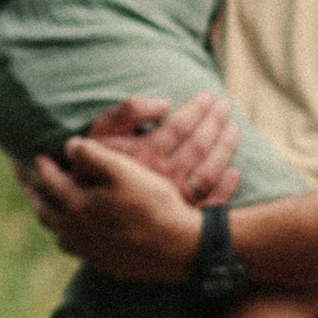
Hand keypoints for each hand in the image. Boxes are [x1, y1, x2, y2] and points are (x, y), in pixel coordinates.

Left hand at [22, 134, 204, 281]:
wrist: (178, 247)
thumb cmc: (153, 204)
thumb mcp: (124, 170)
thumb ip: (93, 155)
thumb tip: (70, 146)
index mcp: (76, 205)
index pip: (48, 180)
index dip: (39, 165)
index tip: (35, 155)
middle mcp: (75, 231)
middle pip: (44, 208)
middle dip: (33, 190)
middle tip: (25, 180)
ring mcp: (88, 250)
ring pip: (55, 231)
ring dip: (46, 214)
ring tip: (43, 204)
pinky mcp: (103, 263)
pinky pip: (73, 248)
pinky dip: (64, 235)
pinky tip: (72, 232)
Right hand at [74, 88, 242, 207]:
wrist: (82, 214)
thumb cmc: (88, 168)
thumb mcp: (99, 134)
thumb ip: (126, 113)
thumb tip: (163, 103)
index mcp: (145, 155)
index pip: (180, 126)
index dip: (197, 109)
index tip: (207, 97)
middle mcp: (161, 178)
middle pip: (198, 146)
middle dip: (214, 122)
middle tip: (224, 106)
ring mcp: (172, 202)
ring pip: (208, 172)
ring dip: (224, 149)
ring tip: (233, 129)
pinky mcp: (177, 220)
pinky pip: (210, 205)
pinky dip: (225, 188)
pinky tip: (235, 172)